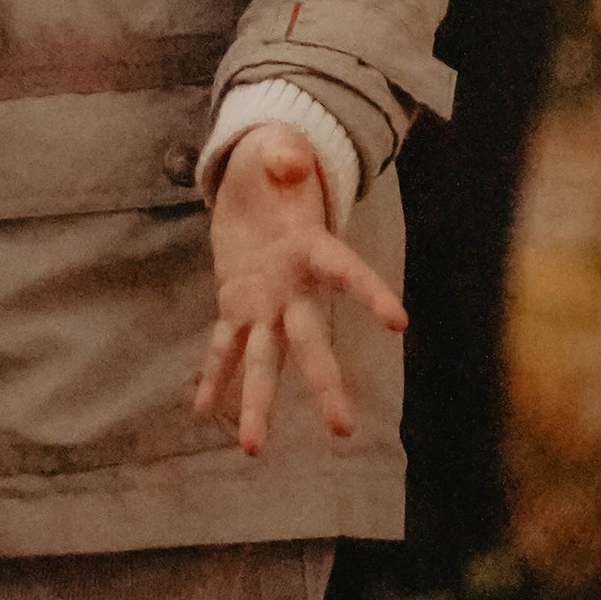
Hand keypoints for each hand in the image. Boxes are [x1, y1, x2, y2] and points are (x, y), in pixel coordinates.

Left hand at [194, 120, 405, 454]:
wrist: (258, 182)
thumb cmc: (277, 165)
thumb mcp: (280, 150)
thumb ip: (286, 157)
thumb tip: (290, 161)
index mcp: (309, 246)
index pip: (343, 268)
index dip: (368, 290)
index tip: (399, 320)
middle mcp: (293, 287)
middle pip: (310, 339)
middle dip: (323, 382)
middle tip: (342, 429)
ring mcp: (265, 302)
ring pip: (265, 358)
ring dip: (257, 401)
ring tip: (251, 449)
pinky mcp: (237, 304)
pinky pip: (224, 346)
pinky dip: (213, 377)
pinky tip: (202, 411)